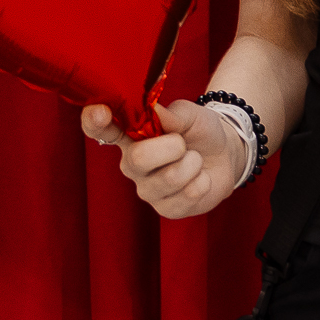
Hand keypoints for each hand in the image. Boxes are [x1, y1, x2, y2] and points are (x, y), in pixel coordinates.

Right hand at [80, 97, 245, 219]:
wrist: (225, 153)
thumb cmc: (199, 130)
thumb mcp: (189, 114)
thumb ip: (170, 113)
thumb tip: (152, 110)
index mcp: (129, 135)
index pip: (98, 129)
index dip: (94, 121)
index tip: (100, 113)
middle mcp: (131, 164)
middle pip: (138, 159)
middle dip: (172, 147)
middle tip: (183, 143)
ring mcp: (147, 189)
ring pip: (170, 178)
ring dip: (193, 163)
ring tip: (195, 160)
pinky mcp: (166, 209)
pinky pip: (188, 195)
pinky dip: (203, 182)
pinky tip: (200, 178)